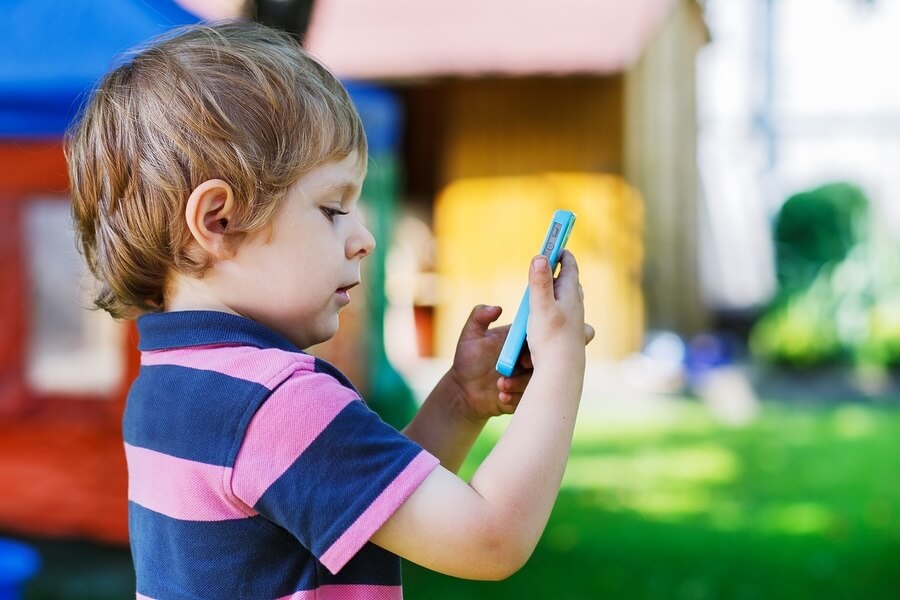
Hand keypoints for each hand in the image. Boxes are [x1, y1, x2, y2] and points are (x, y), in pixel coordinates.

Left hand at [448, 305, 532, 420]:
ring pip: (536, 379)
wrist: (463, 391)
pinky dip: (515, 397)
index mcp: (517, 341)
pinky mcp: (524, 395)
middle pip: (542, 358)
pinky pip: (528, 397)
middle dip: (531, 364)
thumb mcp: (470, 336)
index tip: (522, 351)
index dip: (533, 341)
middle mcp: (526, 358)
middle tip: (517, 367)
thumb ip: (479, 317)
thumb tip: (497, 308)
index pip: (534, 336)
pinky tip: (501, 396)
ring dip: (519, 383)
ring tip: (500, 384)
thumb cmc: (467, 361)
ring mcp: (526, 377)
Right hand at [526, 250, 589, 368]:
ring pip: (570, 300)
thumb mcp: (540, 306)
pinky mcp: (570, 335)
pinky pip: (566, 316)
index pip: (570, 267)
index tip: (557, 242)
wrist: (562, 371)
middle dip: (563, 271)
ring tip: (552, 287)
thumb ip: (539, 282)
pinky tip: (551, 318)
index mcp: (570, 294)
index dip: (563, 253)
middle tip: (553, 262)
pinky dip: (558, 309)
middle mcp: (576, 306)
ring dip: (561, 290)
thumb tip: (540, 256)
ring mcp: (574, 321)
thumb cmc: (551, 338)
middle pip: (571, 282)